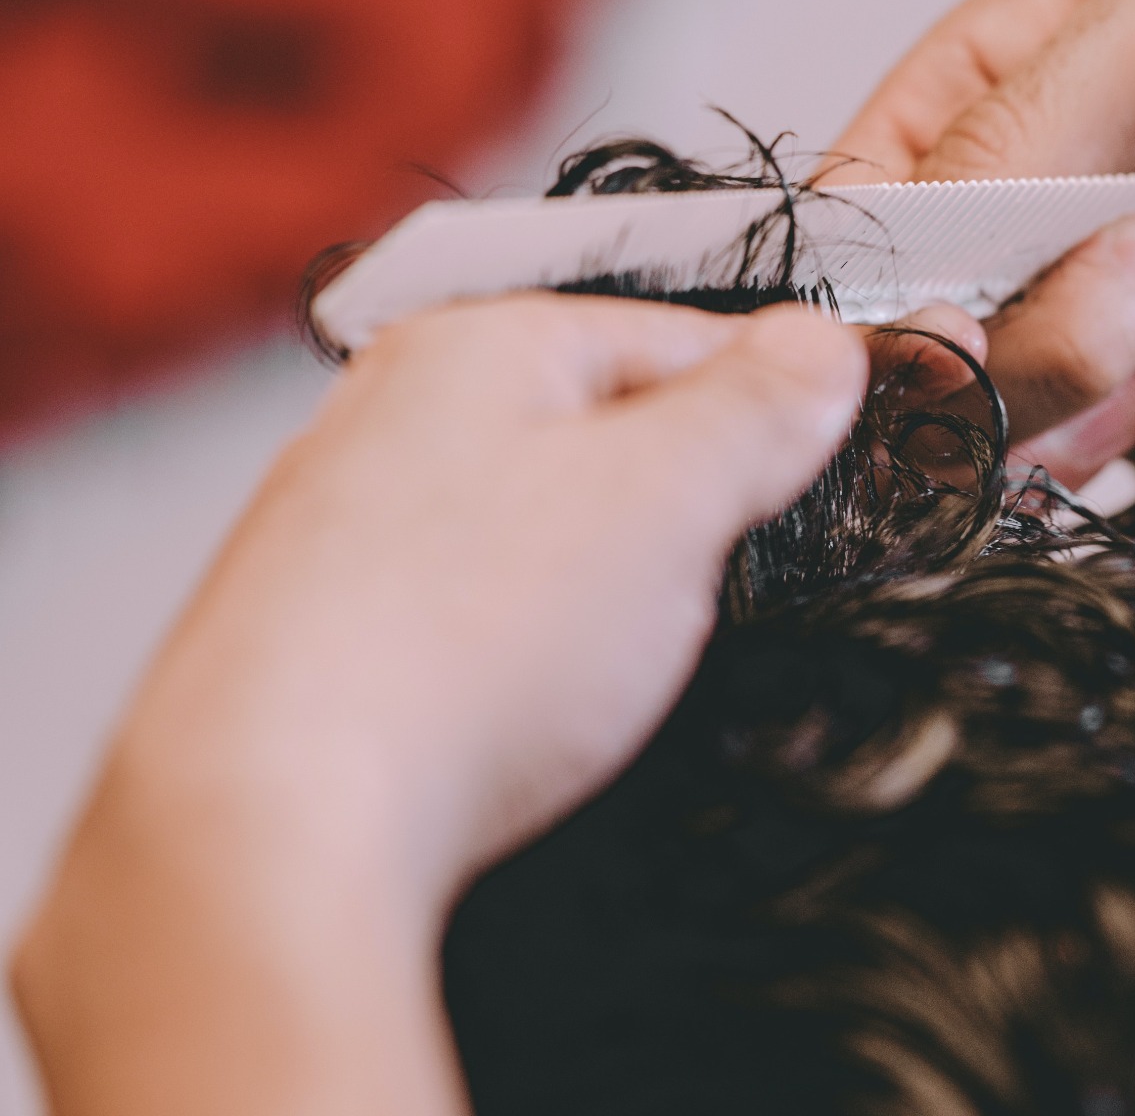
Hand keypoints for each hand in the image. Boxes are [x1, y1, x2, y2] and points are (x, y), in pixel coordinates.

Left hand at [12, 296, 865, 1115]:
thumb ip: (754, 410)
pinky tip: (535, 699)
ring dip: (609, 576)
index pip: (676, 332)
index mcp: (474, 347)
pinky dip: (527, 640)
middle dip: (688, 495)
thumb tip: (821, 344)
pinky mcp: (320, 637)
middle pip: (600, 426)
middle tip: (737, 569)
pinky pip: (469, 607)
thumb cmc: (468, 639)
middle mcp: (390, 413)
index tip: (837, 450)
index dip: (775, 393)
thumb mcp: (664, 498)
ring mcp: (342, 527)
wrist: (272, 826)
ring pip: (534, 521)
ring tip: (628, 650)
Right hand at [830, 0, 1134, 557]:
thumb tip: (895, 291)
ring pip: (1046, 483)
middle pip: (931, 387)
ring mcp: (1133, 360)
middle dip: (1028, 360)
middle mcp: (1042, 253)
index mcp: (989, 119)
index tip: (929, 330)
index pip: (852, 248)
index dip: (868, 311)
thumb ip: (1012, 137)